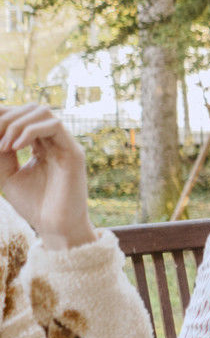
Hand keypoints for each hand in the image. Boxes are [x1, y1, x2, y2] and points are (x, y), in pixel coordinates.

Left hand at [0, 104, 94, 249]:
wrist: (55, 228)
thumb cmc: (34, 205)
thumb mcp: (7, 174)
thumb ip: (2, 153)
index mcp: (42, 146)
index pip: (23, 117)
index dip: (4, 116)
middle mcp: (55, 142)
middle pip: (32, 109)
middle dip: (7, 118)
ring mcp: (66, 145)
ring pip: (43, 113)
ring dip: (16, 123)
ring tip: (3, 145)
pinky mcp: (74, 153)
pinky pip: (54, 126)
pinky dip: (30, 131)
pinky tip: (14, 147)